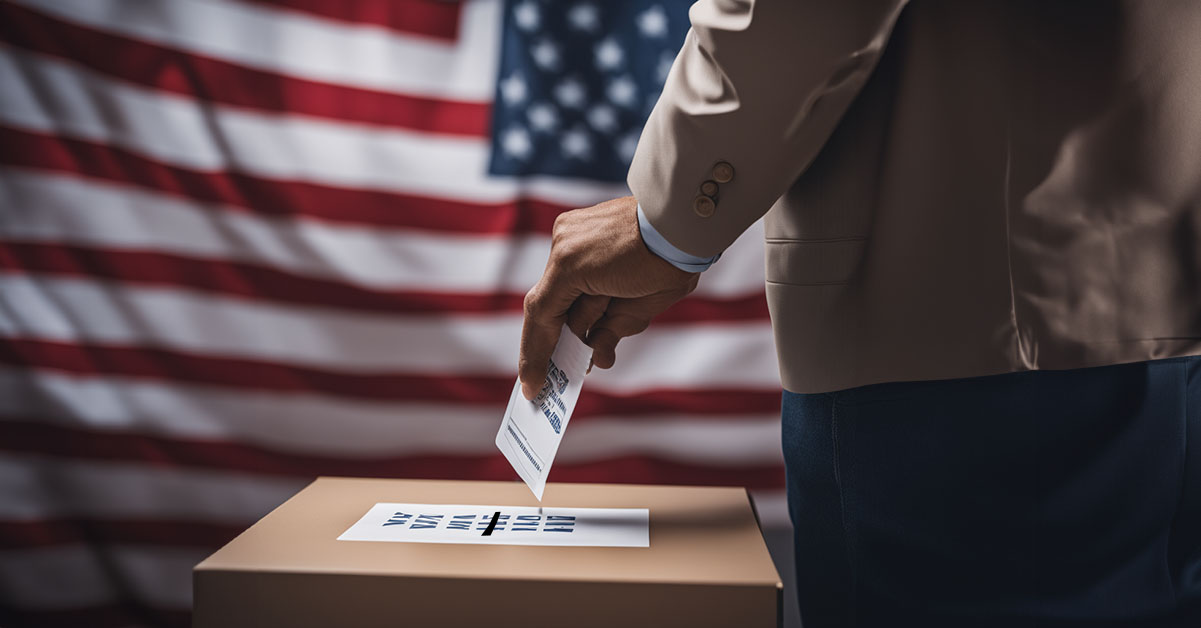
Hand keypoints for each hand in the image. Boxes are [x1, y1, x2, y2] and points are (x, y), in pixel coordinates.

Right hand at [519, 196, 698, 398]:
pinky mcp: (579, 226)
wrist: (685, 218)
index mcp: (569, 266)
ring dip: (581, 313)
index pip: (542, 318)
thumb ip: (608, 331)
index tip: (533, 387)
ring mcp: (568, 232)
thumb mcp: (639, 309)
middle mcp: (561, 245)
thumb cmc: (667, 263)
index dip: (536, 356)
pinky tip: (606, 303)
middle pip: (549, 305)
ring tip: (604, 327)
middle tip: (555, 375)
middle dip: (559, 339)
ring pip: (562, 288)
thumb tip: (595, 356)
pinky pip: (572, 269)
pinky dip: (584, 292)